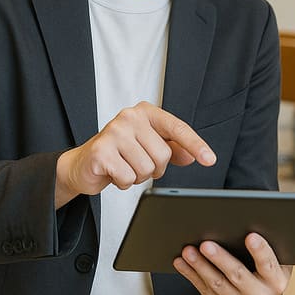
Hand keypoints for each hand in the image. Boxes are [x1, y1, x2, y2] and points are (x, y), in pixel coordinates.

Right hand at [55, 102, 215, 206]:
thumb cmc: (120, 153)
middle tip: (138, 163)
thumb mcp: (149, 147)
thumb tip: (192, 155)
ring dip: (138, 176)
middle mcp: (130, 117)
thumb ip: (173, 149)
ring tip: (124, 167)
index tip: (210, 159)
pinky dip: (123, 182)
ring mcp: (114, 132)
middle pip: (163, 154)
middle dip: (154, 168)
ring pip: (146, 168)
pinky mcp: (101, 151)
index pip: (177, 128)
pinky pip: (128, 178)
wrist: (84, 164)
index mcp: (145, 112)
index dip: (196, 145)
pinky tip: (113, 173)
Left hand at [173, 233, 291, 294]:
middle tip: (206, 244)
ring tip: (189, 251)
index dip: (260, 251)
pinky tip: (182, 263)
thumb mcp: (276, 260)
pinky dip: (191, 275)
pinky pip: (204, 291)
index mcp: (276, 281)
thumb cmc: (266, 271)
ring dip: (200, 266)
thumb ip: (267, 247)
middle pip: (237, 275)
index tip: (250, 236)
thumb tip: (248, 223)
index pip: (268, 264)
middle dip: (220, 258)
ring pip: (216, 284)